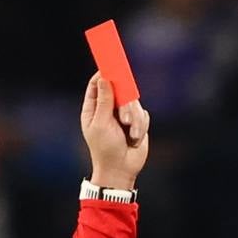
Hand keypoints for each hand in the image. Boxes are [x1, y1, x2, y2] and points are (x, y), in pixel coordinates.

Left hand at [81, 72, 150, 189]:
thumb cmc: (105, 148)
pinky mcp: (137, 122)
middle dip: (125, 104)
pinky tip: (134, 139)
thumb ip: (104, 100)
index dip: (104, 74)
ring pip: (134, 103)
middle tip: (124, 118)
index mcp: (94, 107)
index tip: (112, 67)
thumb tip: (104, 78)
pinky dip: (141, 126)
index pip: (97, 84)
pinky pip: (143, 115)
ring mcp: (123, 114)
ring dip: (134, 119)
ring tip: (130, 134)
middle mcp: (108, 108)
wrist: (121, 169)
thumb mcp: (101, 123)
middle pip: (120, 90)